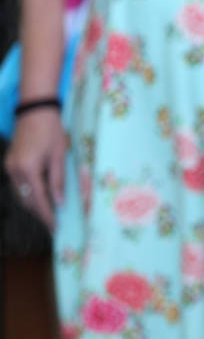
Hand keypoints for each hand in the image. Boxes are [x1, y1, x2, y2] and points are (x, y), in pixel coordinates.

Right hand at [4, 107, 67, 228]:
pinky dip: (29, 194)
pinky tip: (40, 199)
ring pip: (21, 195)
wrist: (35, 111)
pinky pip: (18, 185)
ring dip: (34, 206)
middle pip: (27, 201)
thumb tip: (59, 203)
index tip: (57, 227)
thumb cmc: (52, 131)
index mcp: (28, 169)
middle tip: (54, 226)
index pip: (39, 200)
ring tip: (49, 216)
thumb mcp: (59, 156)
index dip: (48, 215)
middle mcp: (15, 171)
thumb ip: (58, 180)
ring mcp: (10, 167)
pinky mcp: (10, 163)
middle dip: (41, 214)